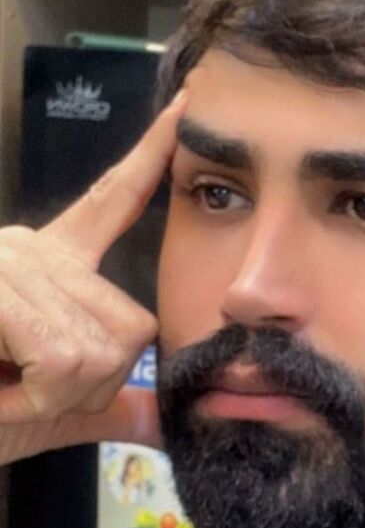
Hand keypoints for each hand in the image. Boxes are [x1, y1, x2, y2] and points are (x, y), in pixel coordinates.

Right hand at [0, 90, 186, 465]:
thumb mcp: (52, 408)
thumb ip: (110, 404)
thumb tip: (168, 420)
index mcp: (52, 262)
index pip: (113, 202)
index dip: (150, 160)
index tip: (184, 108)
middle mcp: (32, 248)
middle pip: (129, 330)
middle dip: (87, 388)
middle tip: (26, 388)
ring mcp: (7, 259)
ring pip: (95, 354)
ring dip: (54, 398)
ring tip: (5, 387)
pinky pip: (61, 359)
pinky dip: (34, 399)